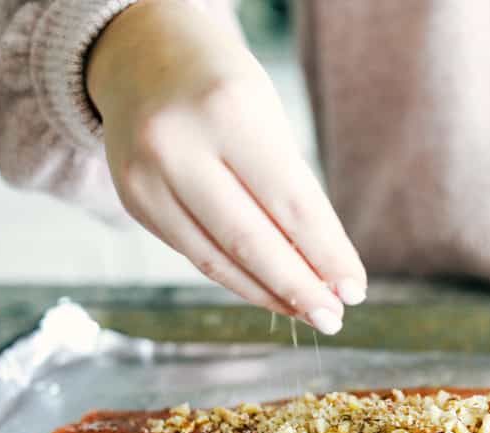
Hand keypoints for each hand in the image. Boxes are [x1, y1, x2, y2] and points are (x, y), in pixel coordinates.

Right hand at [86, 0, 364, 333]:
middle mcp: (178, 144)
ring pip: (218, 258)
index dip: (327, 254)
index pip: (291, 203)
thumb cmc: (224, 89)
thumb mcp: (268, 118)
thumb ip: (291, 190)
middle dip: (299, 288)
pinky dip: (237, 280)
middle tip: (333, 318)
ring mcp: (147, 176)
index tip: (355, 289)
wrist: (140, 56)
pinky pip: (195, 254)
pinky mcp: (133, 201)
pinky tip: (269, 294)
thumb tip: (326, 271)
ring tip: (308, 313)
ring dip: (269, 295)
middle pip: (250, 240)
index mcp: (229, 111)